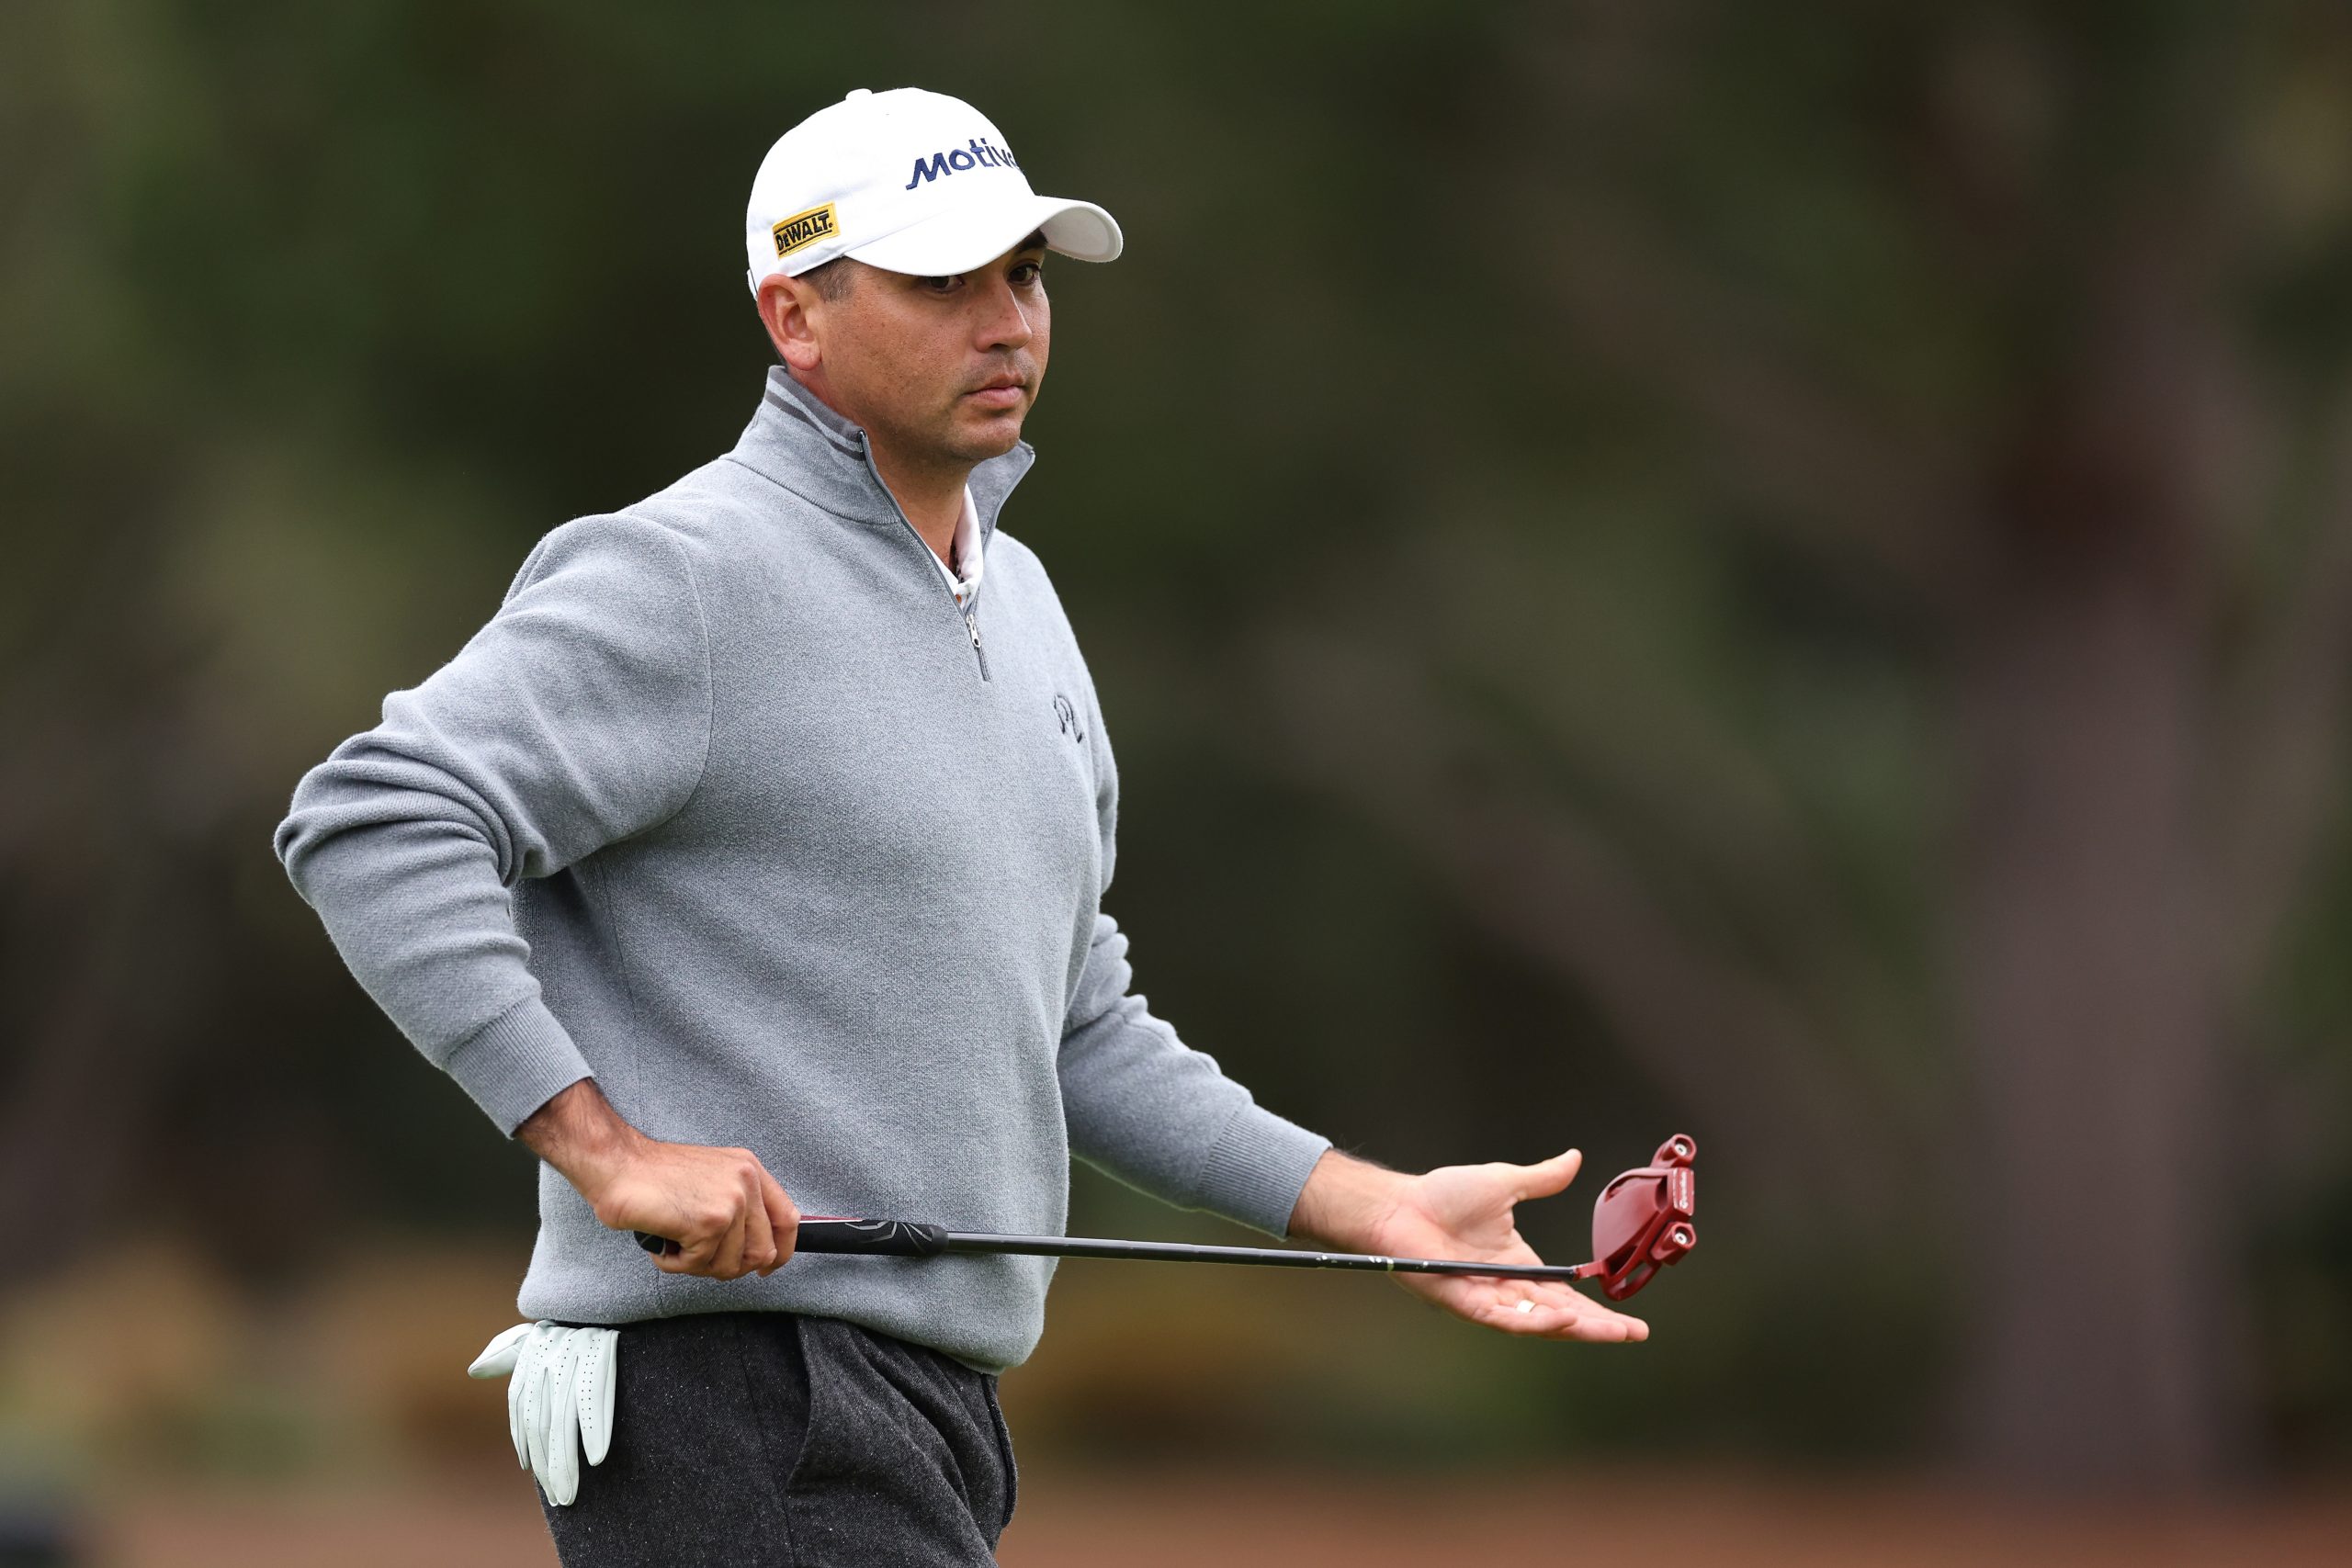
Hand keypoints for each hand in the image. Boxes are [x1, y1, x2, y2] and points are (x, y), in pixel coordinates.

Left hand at [468, 1321, 617, 1505]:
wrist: (603, 1286)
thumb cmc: (570, 1313)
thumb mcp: (534, 1326)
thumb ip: (505, 1351)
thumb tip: (474, 1370)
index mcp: (531, 1356)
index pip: (522, 1409)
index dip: (526, 1441)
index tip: (533, 1469)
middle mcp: (545, 1360)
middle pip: (542, 1424)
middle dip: (548, 1465)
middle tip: (557, 1496)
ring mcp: (570, 1358)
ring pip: (562, 1420)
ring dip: (565, 1461)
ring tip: (569, 1492)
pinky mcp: (597, 1354)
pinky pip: (592, 1400)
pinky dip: (594, 1429)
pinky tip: (596, 1457)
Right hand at [516, 1080, 798, 1279]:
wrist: (617, 1164)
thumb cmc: (654, 1176)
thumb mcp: (712, 1179)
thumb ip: (738, 1205)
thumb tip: (758, 1248)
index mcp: (750, 1169)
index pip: (787, 1219)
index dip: (781, 1251)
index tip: (767, 1267)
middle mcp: (746, 1182)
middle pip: (760, 1252)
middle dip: (726, 1265)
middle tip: (697, 1255)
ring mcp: (730, 1202)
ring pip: (729, 1265)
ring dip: (695, 1264)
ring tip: (675, 1242)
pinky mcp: (708, 1223)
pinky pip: (699, 1265)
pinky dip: (674, 1263)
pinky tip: (663, 1242)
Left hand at [1293, 1147, 1649, 1343]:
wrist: (1400, 1204)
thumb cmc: (1442, 1195)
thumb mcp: (1505, 1183)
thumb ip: (1542, 1179)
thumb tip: (1574, 1158)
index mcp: (1520, 1266)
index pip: (1567, 1296)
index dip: (1598, 1310)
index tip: (1632, 1321)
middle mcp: (1507, 1288)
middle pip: (1560, 1317)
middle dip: (1598, 1328)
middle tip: (1633, 1334)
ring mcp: (1487, 1299)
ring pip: (1537, 1323)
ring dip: (1573, 1329)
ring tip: (1606, 1330)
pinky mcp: (1465, 1303)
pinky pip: (1504, 1319)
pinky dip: (1532, 1322)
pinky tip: (1559, 1320)